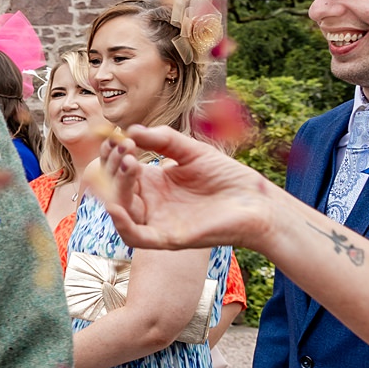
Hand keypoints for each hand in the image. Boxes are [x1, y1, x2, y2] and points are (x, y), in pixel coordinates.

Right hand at [99, 126, 279, 253]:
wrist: (257, 201)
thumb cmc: (228, 177)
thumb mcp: (191, 151)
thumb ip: (162, 139)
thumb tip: (131, 129)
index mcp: (151, 183)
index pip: (116, 170)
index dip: (111, 153)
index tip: (117, 136)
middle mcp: (149, 203)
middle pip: (113, 188)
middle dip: (113, 166)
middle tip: (126, 147)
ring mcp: (156, 221)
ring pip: (120, 209)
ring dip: (116, 187)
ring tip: (129, 163)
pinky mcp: (168, 238)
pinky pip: (135, 237)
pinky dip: (121, 224)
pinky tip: (115, 207)